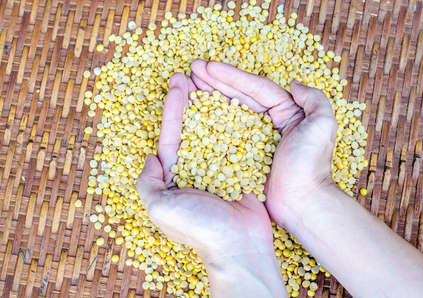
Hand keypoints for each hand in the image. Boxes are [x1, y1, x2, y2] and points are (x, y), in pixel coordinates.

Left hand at [136, 73, 274, 262]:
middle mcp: (196, 169)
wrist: (239, 245)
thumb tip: (151, 158)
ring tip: (213, 78)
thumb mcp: (159, 207)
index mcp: (175, 176)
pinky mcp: (241, 168)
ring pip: (216, 129)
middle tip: (191, 72)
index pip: (171, 135)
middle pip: (193, 127)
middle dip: (191, 100)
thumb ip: (147, 182)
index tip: (177, 83)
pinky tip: (237, 100)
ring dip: (213, 104)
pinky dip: (237, 119)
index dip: (173, 108)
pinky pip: (238, 139)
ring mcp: (220, 167)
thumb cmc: (199, 228)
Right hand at [189, 60, 336, 229]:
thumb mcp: (322, 126)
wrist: (303, 203)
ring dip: (210, 96)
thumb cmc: (311, 166)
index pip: (255, 87)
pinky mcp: (244, 155)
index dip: (231, 75)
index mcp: (287, 111)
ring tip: (189, 83)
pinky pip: (225, 134)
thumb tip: (293, 84)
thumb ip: (314, 99)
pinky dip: (210, 122)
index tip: (208, 66)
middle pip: (239, 95)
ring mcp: (255, 139)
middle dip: (215, 80)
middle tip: (192, 68)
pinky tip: (195, 113)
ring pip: (229, 111)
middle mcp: (270, 122)